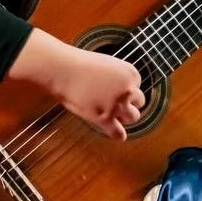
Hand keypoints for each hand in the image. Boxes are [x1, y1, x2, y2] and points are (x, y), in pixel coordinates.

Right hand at [8, 30, 144, 139]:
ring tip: (112, 113)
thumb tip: (127, 93)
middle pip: (139, 103)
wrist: (62, 70)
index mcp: (131, 73)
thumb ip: (120, 78)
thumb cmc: (80, 66)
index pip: (137, 86)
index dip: (125, 89)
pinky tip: (118, 135)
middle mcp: (128, 89)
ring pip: (133, 117)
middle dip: (128, 103)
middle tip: (112, 102)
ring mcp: (117, 105)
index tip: (113, 89)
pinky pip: (118, 132)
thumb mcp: (108, 65)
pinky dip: (119, 134)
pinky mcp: (105, 118)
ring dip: (124, 117)